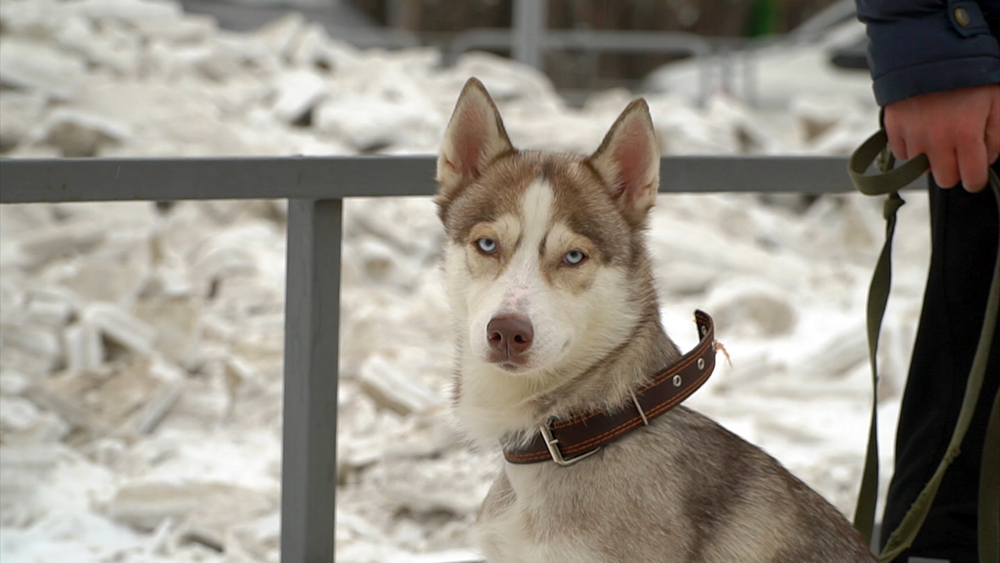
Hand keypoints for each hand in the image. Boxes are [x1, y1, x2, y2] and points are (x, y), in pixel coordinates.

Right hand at [884, 84, 999, 192]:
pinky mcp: (893, 127)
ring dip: (931, 158)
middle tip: (958, 154)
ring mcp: (911, 134)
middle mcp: (935, 139)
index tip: (975, 175)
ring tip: (939, 137)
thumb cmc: (968, 74)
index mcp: (965, 133)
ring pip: (921, 168)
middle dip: (954, 170)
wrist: (931, 49)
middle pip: (945, 179)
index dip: (976, 179)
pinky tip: (921, 133)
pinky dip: (911, 148)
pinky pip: (900, 154)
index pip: (972, 177)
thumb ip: (998, 135)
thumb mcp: (997, 101)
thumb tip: (987, 159)